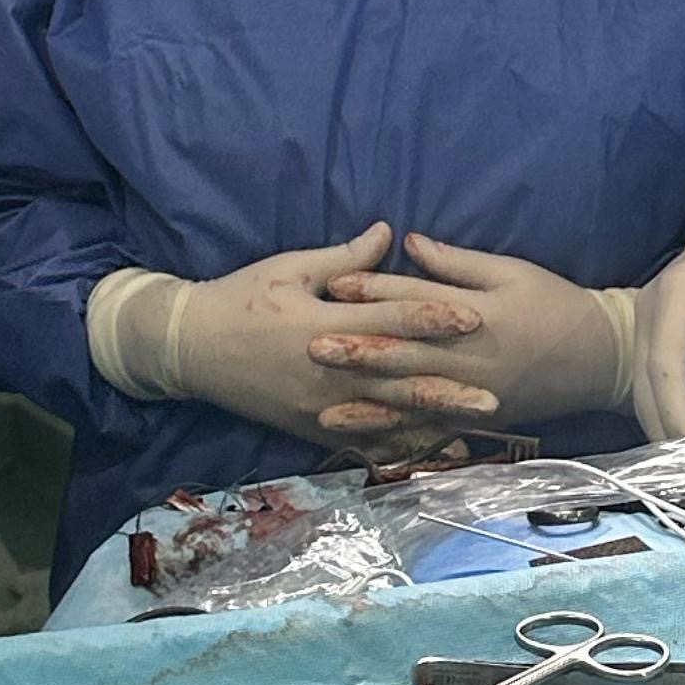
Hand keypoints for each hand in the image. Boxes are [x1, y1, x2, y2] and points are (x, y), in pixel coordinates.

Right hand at [132, 228, 476, 449]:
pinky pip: (362, 441)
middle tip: (493, 396)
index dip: (432, 318)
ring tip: (472, 430)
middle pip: (397, 380)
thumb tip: (388, 234)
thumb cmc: (240, 297)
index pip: (387, 321)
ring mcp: (320, 406)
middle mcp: (327, 372)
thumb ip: (344, 259)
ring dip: (431, 425)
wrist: (191, 348)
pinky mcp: (312, 428)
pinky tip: (430, 451)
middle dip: (446, 388)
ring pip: (385, 419)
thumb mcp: (289, 268)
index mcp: (323, 325)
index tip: (473, 317)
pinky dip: (397, 447)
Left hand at [309, 236, 632, 435]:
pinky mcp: (479, 420)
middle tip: (311, 348)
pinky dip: (402, 440)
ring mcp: (474, 396)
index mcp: (477, 316)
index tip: (333, 285)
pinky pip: (435, 432)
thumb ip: (456, 263)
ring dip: (368, 406)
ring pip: (413, 402)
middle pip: (406, 355)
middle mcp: (471, 360)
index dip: (374, 291)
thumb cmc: (555, 303)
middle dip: (356, 352)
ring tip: (325, 410)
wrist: (602, 358)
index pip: (417, 301)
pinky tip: (370, 446)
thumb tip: (406, 242)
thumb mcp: (511, 271)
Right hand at [630, 186, 684, 438]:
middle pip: (646, 382)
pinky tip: (679, 439)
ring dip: (658, 425)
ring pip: (642, 386)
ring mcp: (648, 325)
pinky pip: (652, 381)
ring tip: (683, 467)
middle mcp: (650, 315)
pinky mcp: (655, 336)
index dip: (672, 409)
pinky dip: (662, 411)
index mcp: (674, 302)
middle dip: (662, 428)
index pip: (663, 365)